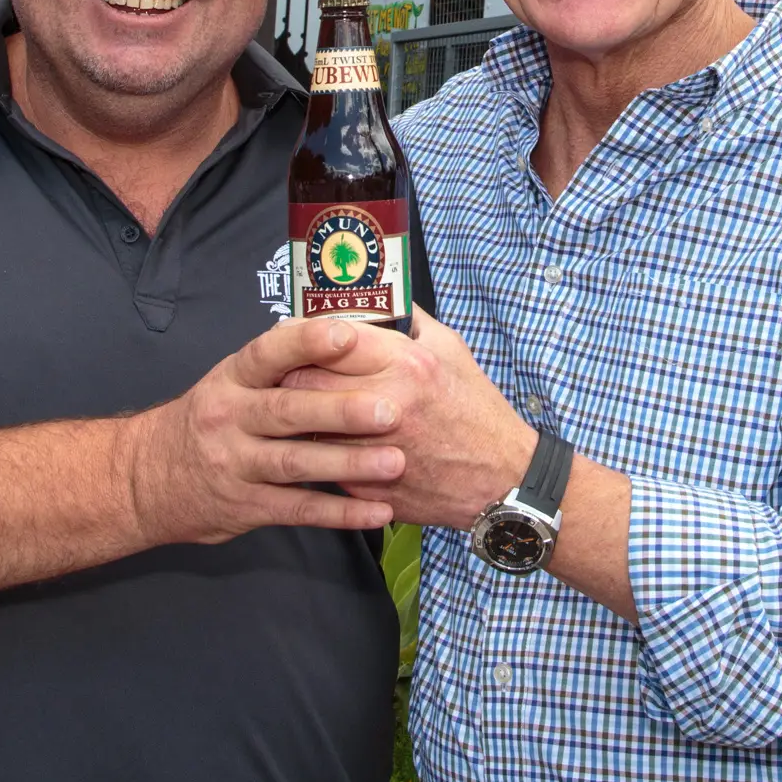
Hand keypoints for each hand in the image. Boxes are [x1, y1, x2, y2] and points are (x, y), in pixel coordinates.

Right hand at [123, 319, 406, 545]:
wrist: (147, 479)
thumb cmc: (209, 419)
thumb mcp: (230, 381)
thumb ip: (277, 363)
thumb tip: (342, 328)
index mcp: (231, 378)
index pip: (267, 353)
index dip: (306, 342)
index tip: (347, 334)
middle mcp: (229, 418)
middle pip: (287, 411)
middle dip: (340, 410)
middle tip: (390, 410)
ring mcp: (235, 464)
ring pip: (295, 463)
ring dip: (348, 463)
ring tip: (395, 462)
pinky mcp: (246, 506)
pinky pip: (298, 510)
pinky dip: (341, 513)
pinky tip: (378, 511)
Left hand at [285, 311, 535, 530]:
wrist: (501, 477)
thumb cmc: (475, 409)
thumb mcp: (451, 349)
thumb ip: (410, 321)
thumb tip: (380, 296)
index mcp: (406, 364)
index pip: (327, 341)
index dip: (298, 335)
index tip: (290, 331)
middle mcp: (386, 405)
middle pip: (303, 381)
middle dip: (285, 372)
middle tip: (280, 367)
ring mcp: (373, 450)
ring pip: (303, 425)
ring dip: (294, 414)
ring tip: (292, 404)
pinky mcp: (366, 485)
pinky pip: (319, 463)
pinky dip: (314, 450)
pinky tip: (317, 440)